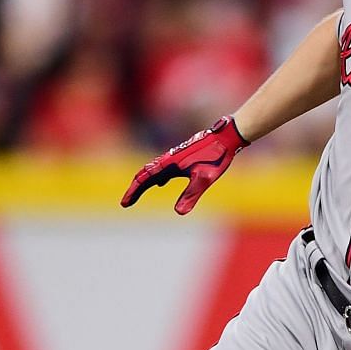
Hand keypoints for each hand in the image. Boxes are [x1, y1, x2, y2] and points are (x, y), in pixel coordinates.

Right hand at [120, 117, 247, 214]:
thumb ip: (190, 195)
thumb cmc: (215, 157)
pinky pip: (164, 168)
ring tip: (138, 194)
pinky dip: (157, 177)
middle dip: (135, 189)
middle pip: (145, 174)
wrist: (226, 137)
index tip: (125, 204)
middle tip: (127, 202)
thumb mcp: (204, 179)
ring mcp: (175, 157)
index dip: (133, 192)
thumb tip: (178, 213)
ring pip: (154, 170)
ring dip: (145, 183)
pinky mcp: (183, 156)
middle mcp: (168, 159)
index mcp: (169, 164)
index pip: (144, 179)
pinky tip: (162, 183)